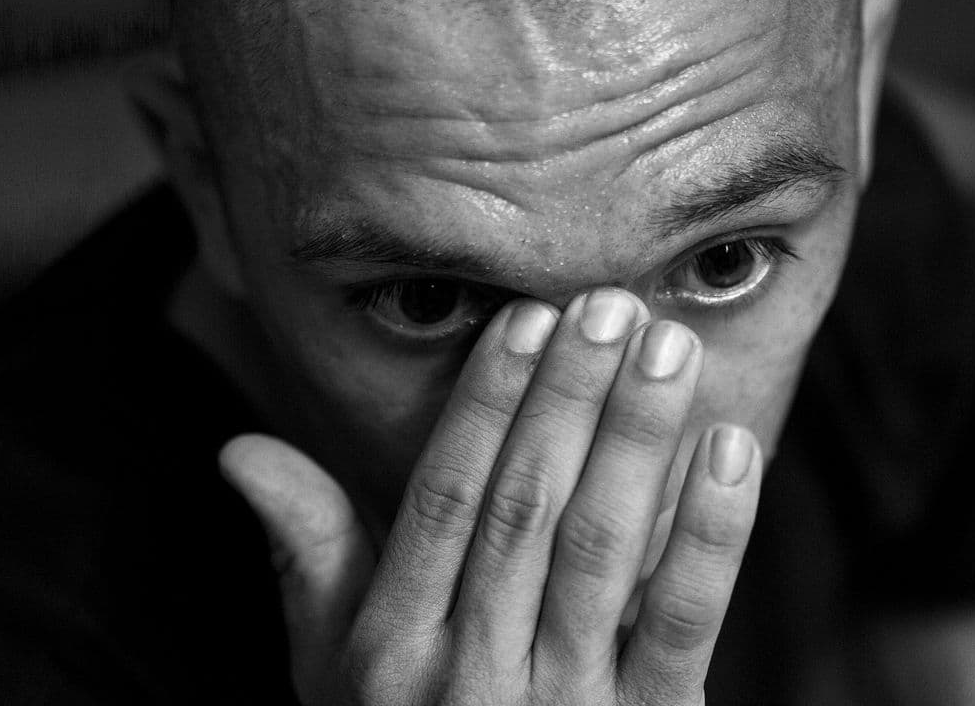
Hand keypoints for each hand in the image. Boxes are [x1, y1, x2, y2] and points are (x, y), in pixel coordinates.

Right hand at [220, 287, 761, 704]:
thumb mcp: (335, 672)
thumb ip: (307, 556)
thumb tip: (241, 450)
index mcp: (391, 647)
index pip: (443, 498)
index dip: (486, 405)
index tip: (526, 321)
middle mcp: (468, 672)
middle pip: (524, 508)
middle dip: (569, 399)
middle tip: (608, 305)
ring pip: (600, 551)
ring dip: (637, 441)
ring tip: (668, 347)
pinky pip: (681, 626)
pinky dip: (710, 535)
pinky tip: (733, 449)